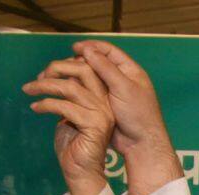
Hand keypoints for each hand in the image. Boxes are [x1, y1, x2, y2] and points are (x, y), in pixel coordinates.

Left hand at [23, 57, 115, 194]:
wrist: (80, 173)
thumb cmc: (73, 146)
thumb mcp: (68, 114)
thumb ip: (67, 97)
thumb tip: (52, 78)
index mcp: (101, 98)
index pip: (87, 68)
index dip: (64, 64)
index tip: (44, 73)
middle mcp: (105, 103)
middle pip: (83, 70)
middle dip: (57, 68)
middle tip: (38, 77)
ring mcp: (101, 114)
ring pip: (70, 87)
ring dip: (45, 85)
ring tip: (29, 89)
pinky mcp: (93, 125)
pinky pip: (65, 106)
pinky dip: (46, 104)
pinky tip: (35, 108)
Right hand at [72, 40, 170, 157]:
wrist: (141, 144)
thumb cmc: (139, 115)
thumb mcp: (123, 88)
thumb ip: (106, 68)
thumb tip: (87, 49)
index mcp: (129, 71)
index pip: (109, 51)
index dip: (92, 46)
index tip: (74, 47)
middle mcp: (120, 79)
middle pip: (96, 63)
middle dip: (78, 61)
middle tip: (61, 64)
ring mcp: (111, 92)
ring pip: (90, 78)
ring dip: (74, 75)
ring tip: (57, 76)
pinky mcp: (103, 105)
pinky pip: (87, 92)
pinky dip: (76, 89)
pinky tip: (63, 89)